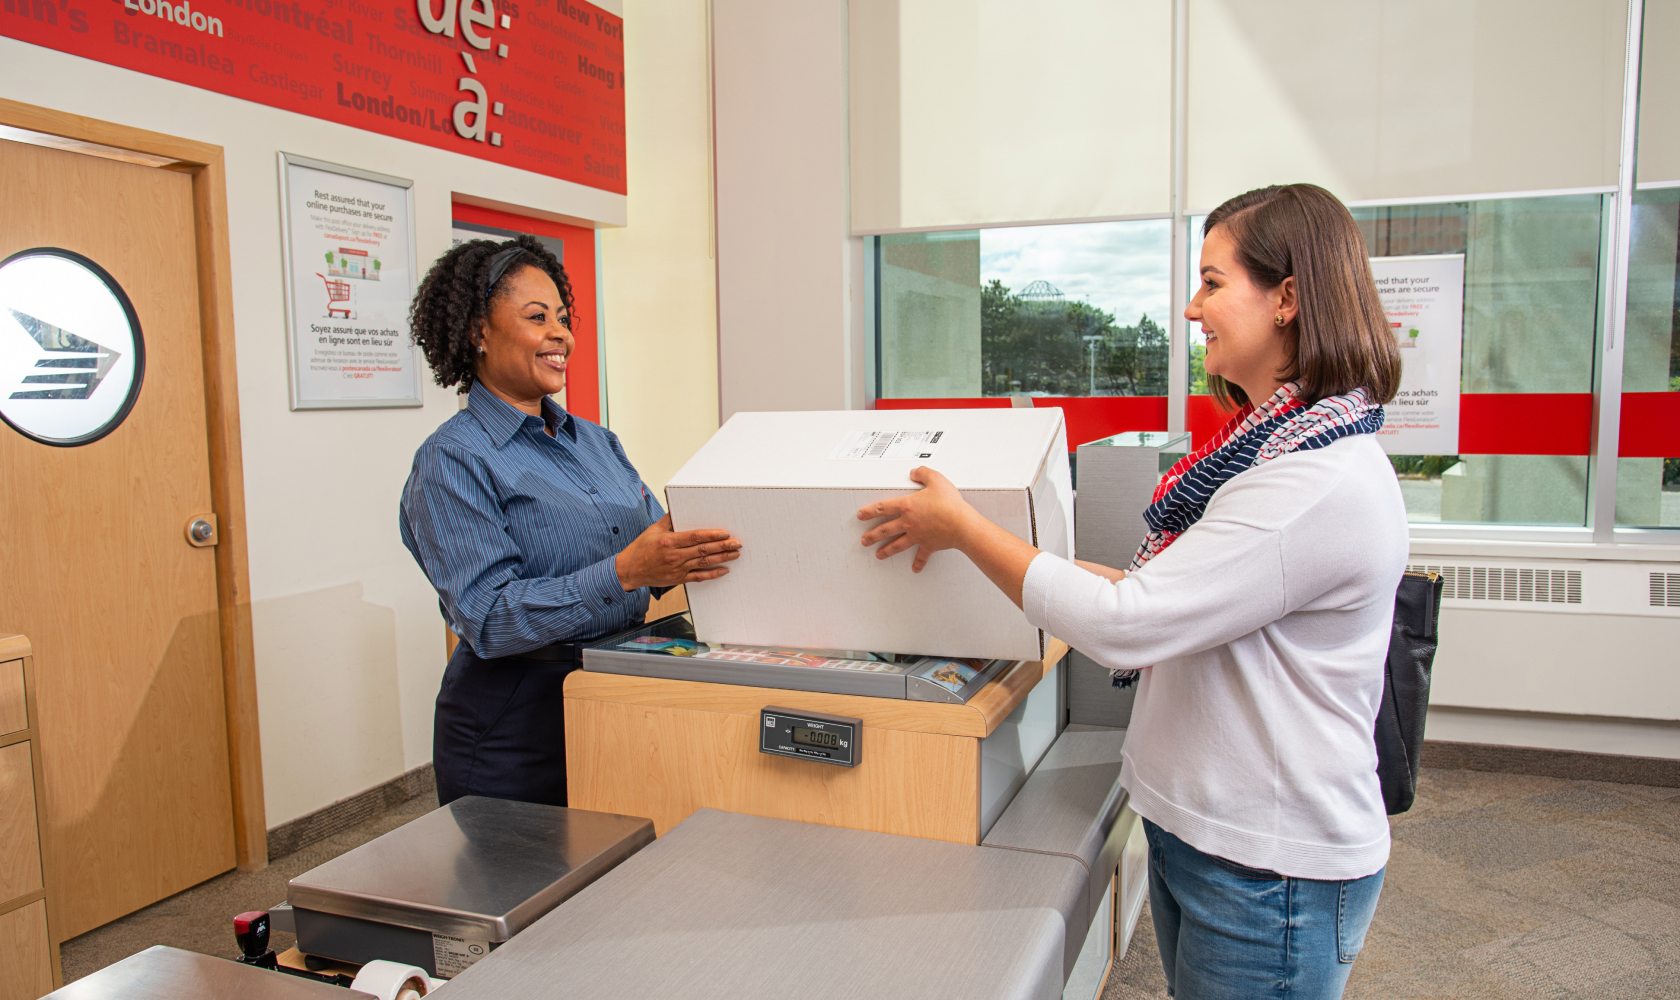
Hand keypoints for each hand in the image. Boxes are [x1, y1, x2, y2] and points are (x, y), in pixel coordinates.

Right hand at [616, 515, 741, 589]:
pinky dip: (712, 574)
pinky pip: (699, 577)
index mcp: (668, 542)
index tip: (725, 533)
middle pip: (703, 550)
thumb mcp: (653, 530)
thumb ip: (669, 519)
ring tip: (735, 553)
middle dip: (723, 546)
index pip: (695, 537)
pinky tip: (724, 570)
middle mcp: (674, 556)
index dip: (712, 535)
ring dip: (722, 558)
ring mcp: (677, 569)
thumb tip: (679, 508)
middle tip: (737, 543)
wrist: (629, 570)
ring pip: (704, 563)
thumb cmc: (640, 549)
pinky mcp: (678, 579)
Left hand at [856, 467, 979, 571]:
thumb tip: (915, 472)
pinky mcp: (929, 545)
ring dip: (887, 550)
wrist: (962, 524)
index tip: (861, 515)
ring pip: (897, 545)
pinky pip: (922, 556)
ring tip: (879, 555)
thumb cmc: (949, 504)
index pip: (883, 508)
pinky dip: (918, 563)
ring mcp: (917, 535)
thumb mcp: (936, 480)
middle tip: (865, 539)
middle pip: (885, 530)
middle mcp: (909, 523)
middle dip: (872, 535)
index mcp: (907, 506)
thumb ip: (923, 474)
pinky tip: (915, 568)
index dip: (870, 511)